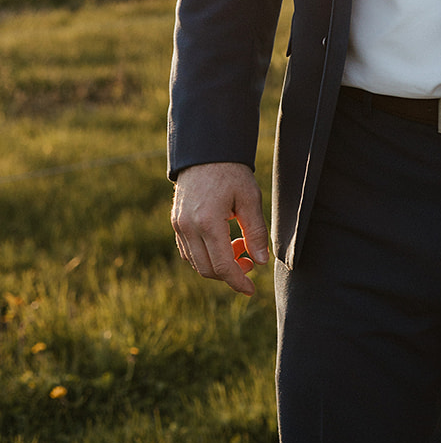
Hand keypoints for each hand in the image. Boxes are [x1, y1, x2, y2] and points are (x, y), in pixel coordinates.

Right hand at [172, 162, 269, 296]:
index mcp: (208, 221)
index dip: (238, 281)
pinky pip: (188, 251)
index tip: (251, 290)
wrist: (207, 152)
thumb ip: (256, 232)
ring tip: (238, 246)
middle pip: (207, 269)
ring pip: (196, 263)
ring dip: (217, 265)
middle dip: (230, 273)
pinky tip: (222, 243)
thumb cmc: (232, 172)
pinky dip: (205, 256)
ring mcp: (179, 226)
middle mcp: (188, 227)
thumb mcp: (250, 199)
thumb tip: (261, 262)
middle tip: (249, 261)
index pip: (222, 266)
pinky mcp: (176, 223)